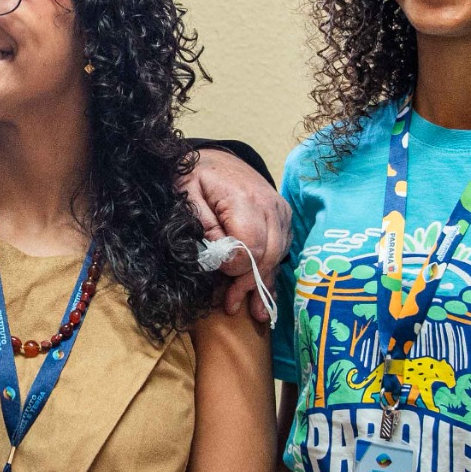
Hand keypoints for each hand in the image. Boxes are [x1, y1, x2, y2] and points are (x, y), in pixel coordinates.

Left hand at [183, 149, 287, 323]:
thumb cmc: (197, 177)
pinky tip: (264, 296)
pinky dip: (270, 272)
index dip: (235, 266)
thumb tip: (219, 254)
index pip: (251, 245)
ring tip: (254, 312)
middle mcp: (271, 205)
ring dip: (263, 284)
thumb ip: (202, 224)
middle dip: (249, 283)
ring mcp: (281, 212)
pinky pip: (281, 250)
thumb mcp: (187, 194)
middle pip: (268, 254)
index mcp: (245, 198)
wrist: (218, 159)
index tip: (217, 273)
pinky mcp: (283, 219)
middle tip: (231, 305)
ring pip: (278, 256)